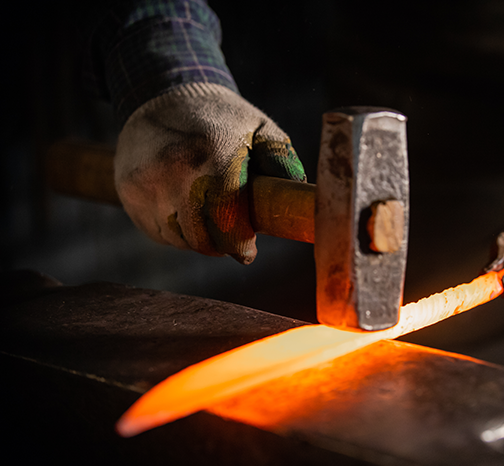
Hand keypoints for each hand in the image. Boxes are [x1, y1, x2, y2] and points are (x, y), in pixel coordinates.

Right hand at [114, 82, 305, 263]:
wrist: (162, 95)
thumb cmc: (222, 118)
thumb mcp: (261, 129)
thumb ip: (282, 162)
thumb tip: (295, 197)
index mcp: (215, 155)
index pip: (229, 220)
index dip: (241, 244)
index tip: (248, 251)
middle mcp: (176, 171)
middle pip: (202, 238)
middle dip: (222, 244)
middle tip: (232, 236)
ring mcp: (147, 183)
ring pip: (180, 239)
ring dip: (198, 238)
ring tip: (209, 217)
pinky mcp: (128, 192)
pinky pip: (158, 232)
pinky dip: (175, 231)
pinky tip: (185, 209)